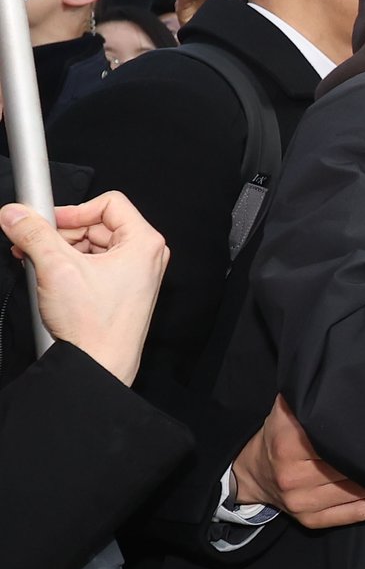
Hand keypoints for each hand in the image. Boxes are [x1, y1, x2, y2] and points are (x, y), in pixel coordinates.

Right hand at [1, 195, 167, 385]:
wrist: (98, 365)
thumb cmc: (94, 324)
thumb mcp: (56, 267)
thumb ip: (34, 234)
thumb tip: (16, 213)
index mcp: (144, 242)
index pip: (109, 203)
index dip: (74, 210)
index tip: (49, 223)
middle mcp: (145, 256)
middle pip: (97, 225)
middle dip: (60, 234)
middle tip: (34, 244)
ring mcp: (134, 275)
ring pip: (90, 246)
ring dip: (59, 251)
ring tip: (38, 264)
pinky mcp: (120, 291)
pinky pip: (92, 266)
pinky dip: (68, 268)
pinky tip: (49, 279)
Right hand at [231, 396, 364, 527]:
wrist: (253, 472)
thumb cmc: (280, 437)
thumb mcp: (289, 410)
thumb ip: (312, 397)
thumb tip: (345, 382)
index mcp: (288, 445)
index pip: (338, 440)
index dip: (364, 434)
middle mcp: (292, 477)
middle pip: (351, 466)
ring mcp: (301, 503)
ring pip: (359, 490)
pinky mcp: (311, 520)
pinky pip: (357, 512)